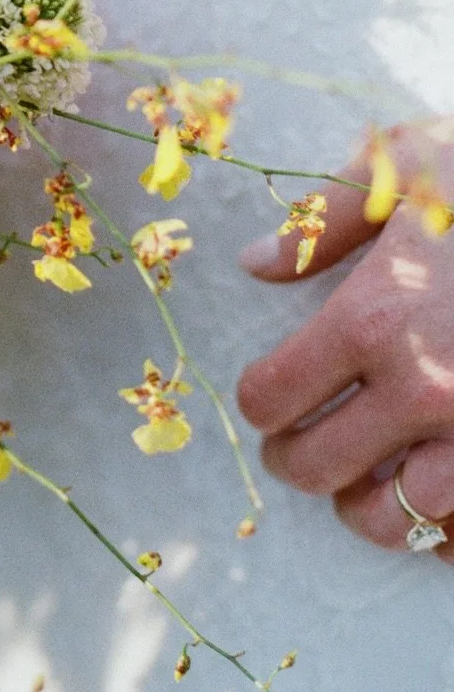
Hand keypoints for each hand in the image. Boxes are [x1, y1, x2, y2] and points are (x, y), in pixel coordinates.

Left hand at [236, 120, 453, 560]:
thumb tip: (256, 265)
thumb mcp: (406, 167)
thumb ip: (323, 225)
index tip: (270, 396)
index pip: (273, 397)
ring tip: (368, 477)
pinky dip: (443, 524)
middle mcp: (425, 385)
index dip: (261, 402)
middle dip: (295, 460)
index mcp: (375, 317)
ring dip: (370, 505)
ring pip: (397, 518)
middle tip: (299, 444)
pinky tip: (436, 485)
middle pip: (318, 467)